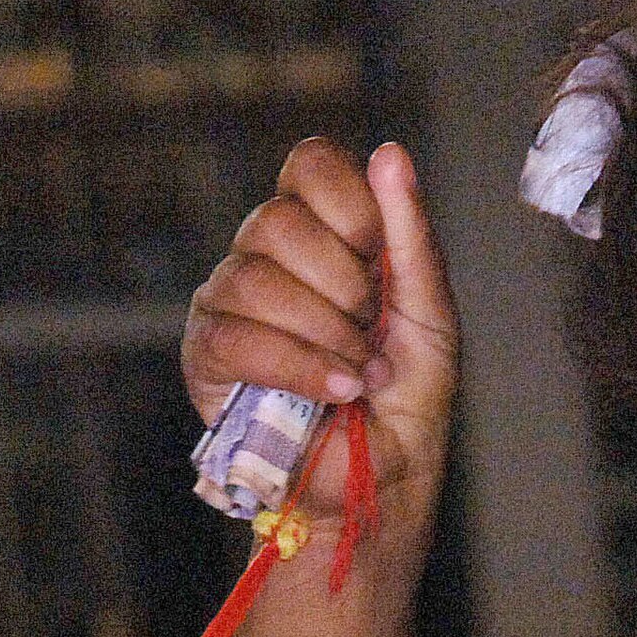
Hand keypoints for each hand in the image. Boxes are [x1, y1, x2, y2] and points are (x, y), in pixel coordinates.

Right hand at [182, 139, 457, 530]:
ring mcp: (228, 303)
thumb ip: (411, 238)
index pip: (310, 164)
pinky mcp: (206, 357)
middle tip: (371, 331)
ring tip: (359, 374)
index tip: (381, 260)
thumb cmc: (406, 403)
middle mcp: (266, 258)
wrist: (381, 483)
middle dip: (344, 284)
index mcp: (322, 235)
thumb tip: (390, 153)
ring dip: (326, 332)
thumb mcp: (430, 316)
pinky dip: (298, 367)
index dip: (351, 205)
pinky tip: (335, 391)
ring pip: (254, 276)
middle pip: (277, 219)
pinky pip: (236, 336)